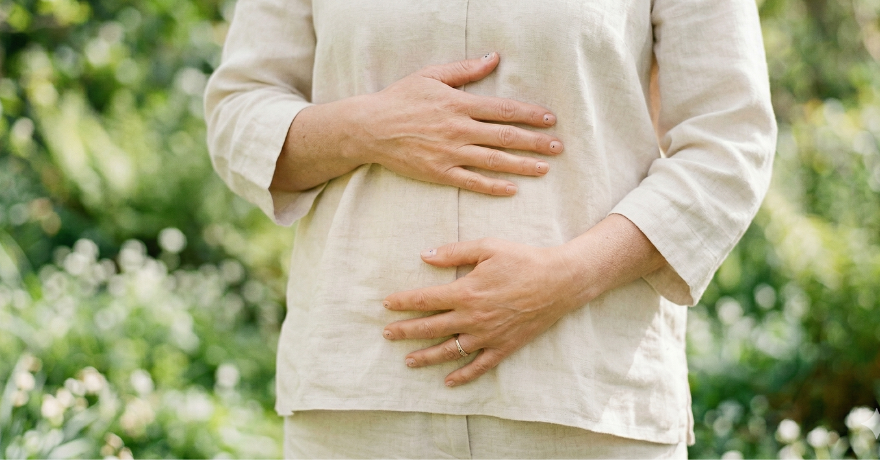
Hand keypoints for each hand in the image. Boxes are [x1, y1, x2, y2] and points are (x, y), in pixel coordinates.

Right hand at [347, 52, 563, 195]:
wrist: (369, 128)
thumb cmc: (399, 98)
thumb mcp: (431, 75)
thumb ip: (465, 69)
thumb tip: (494, 58)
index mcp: (459, 104)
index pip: (504, 110)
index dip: (530, 114)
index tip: (551, 119)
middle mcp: (459, 129)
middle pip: (505, 136)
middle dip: (535, 142)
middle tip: (559, 147)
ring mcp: (450, 153)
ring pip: (494, 160)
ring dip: (522, 165)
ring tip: (544, 168)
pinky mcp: (439, 172)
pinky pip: (471, 181)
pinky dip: (493, 186)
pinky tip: (512, 189)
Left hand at [381, 238, 587, 386]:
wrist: (560, 281)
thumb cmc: (523, 260)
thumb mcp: (488, 247)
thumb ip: (454, 252)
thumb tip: (425, 255)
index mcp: (466, 292)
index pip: (425, 300)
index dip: (403, 302)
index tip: (386, 304)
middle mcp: (473, 318)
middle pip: (430, 328)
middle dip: (405, 331)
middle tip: (387, 334)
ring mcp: (488, 336)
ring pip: (450, 351)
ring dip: (426, 357)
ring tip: (408, 361)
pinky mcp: (504, 347)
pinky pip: (479, 366)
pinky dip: (463, 376)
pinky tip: (448, 382)